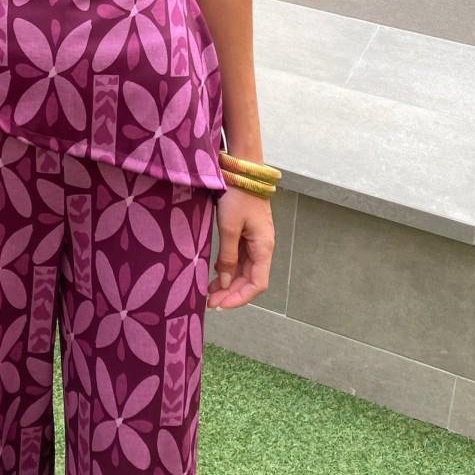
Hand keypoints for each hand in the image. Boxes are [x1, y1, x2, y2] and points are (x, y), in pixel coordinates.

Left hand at [207, 186, 273, 309]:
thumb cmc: (237, 197)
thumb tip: (227, 283)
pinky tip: (216, 273)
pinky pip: (240, 258)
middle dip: (232, 293)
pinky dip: (229, 269)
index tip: (220, 305)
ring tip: (210, 292)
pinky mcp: (247, 233)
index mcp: (264, 247)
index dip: (240, 298)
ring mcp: (256, 240)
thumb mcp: (229, 228)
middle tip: (210, 302)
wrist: (242, 170)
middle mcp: (263, 247)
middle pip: (250, 279)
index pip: (257, 284)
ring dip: (230, 283)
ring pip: (245, 270)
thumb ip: (228, 257)